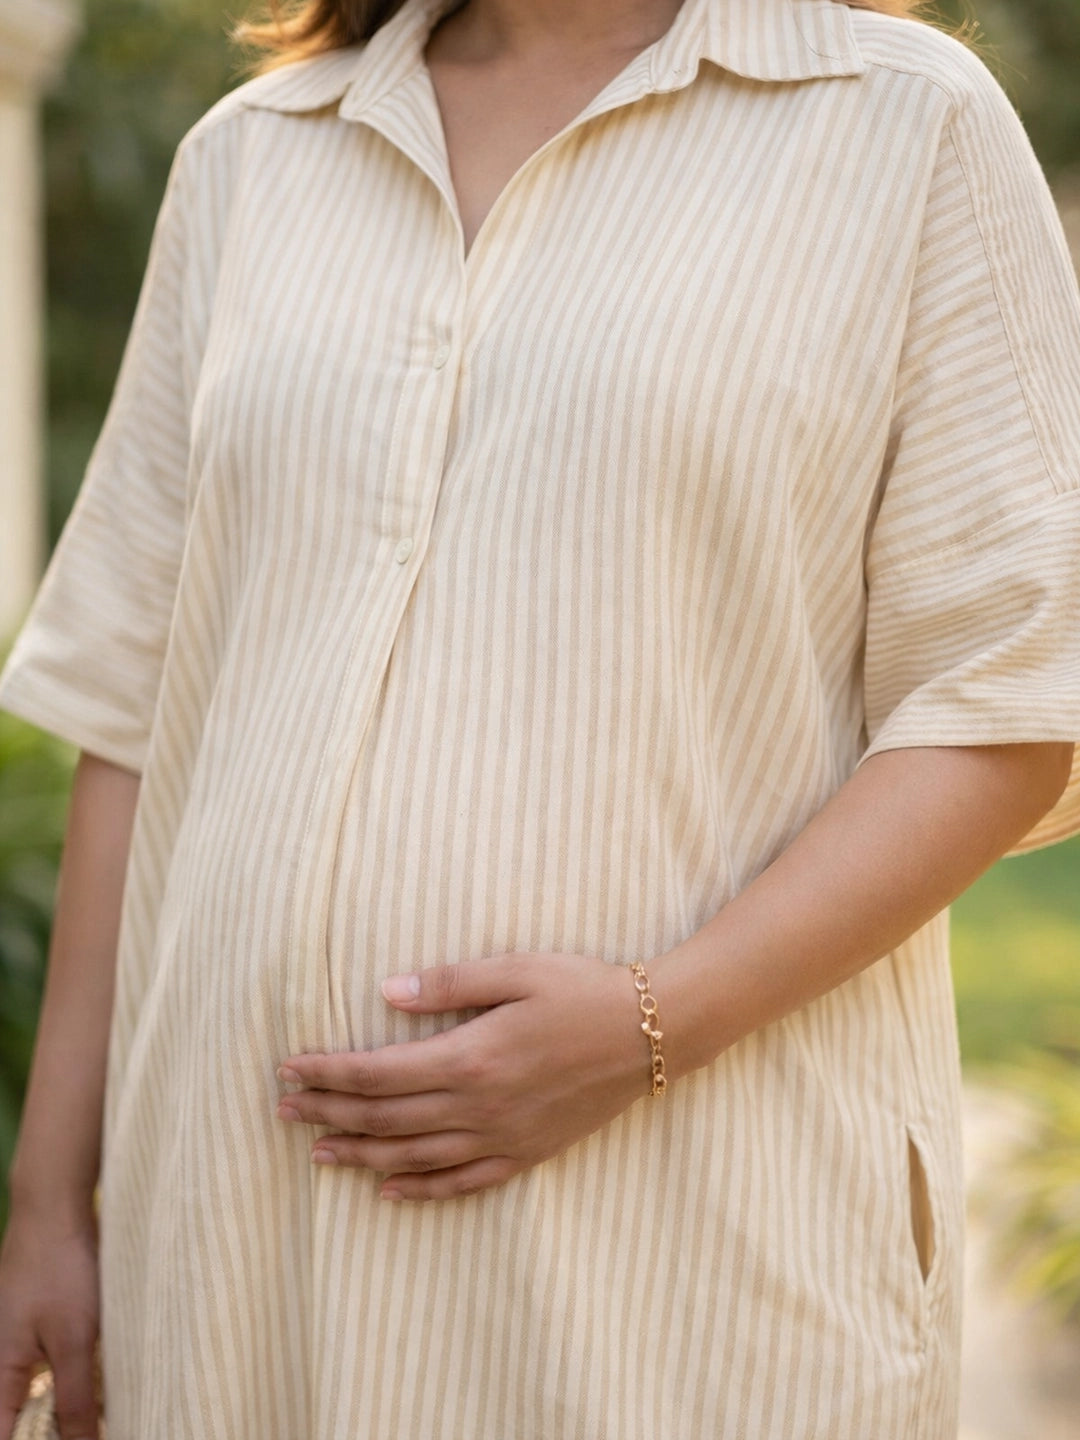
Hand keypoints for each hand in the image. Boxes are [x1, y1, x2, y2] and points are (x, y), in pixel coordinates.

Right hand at [0, 1210, 100, 1439]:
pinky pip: (44, 1363)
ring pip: (34, 1389)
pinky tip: (98, 1372)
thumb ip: (76, 1398)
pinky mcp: (33, 1318)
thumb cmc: (61, 1270)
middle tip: (93, 1426)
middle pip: (18, 1415)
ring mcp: (15, 1336)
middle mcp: (0, 1358)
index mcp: (0, 1373)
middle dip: (53, 1428)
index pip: (5, 1435)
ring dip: (63, 1404)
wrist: (53, 1205)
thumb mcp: (75, 1339)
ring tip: (100, 1410)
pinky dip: (68, 1374)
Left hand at [274, 952, 658, 1200]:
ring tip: (318, 1153)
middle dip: (328, 1112)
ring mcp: (502, 1137)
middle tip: (283, 1110)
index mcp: (470, 1057)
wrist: (653, 1033)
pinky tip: (390, 1190)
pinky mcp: (526, 1154)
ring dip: (360, 1154)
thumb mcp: (516, 970)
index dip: (327, 1073)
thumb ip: (449, 983)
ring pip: (413, 1157)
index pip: (376, 1073)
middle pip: (385, 1117)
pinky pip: (463, 1182)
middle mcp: (478, 1106)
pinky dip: (421, 1189)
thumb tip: (386, 992)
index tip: (288, 1067)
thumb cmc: (583, 989)